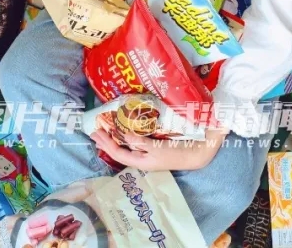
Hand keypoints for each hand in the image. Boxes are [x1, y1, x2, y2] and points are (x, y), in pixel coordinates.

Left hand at [91, 127, 227, 171]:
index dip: (106, 143)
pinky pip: (134, 143)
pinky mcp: (153, 148)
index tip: (96, 132)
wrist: (197, 154)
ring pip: (125, 148)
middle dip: (106, 142)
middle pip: (119, 152)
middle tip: (94, 130)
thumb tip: (124, 136)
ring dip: (114, 139)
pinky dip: (125, 137)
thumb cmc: (178, 152)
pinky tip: (122, 132)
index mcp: (142, 162)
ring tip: (103, 131)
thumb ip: (141, 143)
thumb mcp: (158, 148)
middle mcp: (142, 160)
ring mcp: (147, 154)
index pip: (118, 153)